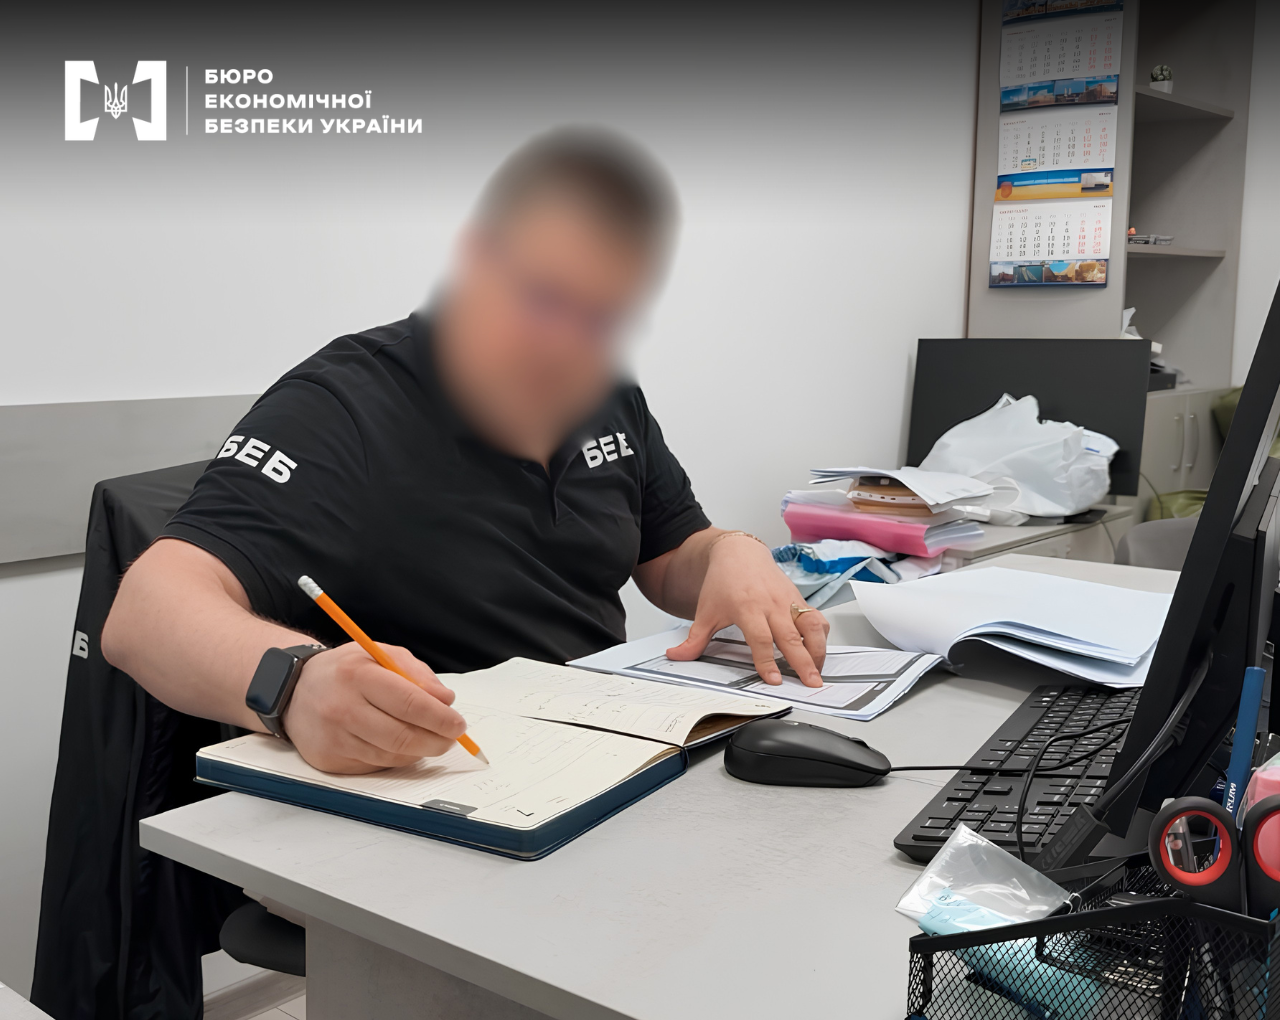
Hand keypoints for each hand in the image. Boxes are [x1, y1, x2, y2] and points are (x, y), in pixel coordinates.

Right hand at [281, 642, 467, 773]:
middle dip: (436, 740)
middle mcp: (342, 708)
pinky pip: (374, 765)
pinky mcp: (329, 760)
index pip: (409, 703)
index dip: (440, 717)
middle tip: (451, 738)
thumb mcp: (380, 655)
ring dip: (419, 751)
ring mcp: (334, 737)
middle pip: (402, 736)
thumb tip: (446, 701)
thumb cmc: (344, 671)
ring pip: (391, 755)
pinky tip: (399, 745)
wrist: (293, 691)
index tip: (458, 724)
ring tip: (428, 739)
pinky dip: (395, 758)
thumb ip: (416, 674)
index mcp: (357, 676)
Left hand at [666, 533, 828, 686]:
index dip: (767, 661)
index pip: (760, 638)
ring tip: (819, 671)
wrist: (739, 553)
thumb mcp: (705, 611)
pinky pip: (817, 618)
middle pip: (791, 636)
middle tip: (811, 683)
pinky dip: (822, 635)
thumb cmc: (723, 582)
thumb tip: (676, 656)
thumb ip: (694, 639)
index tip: (773, 679)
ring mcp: (788, 600)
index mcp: (747, 607)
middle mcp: (771, 604)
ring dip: (818, 650)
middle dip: (803, 662)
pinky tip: (819, 651)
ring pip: (811, 626)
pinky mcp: (799, 599)